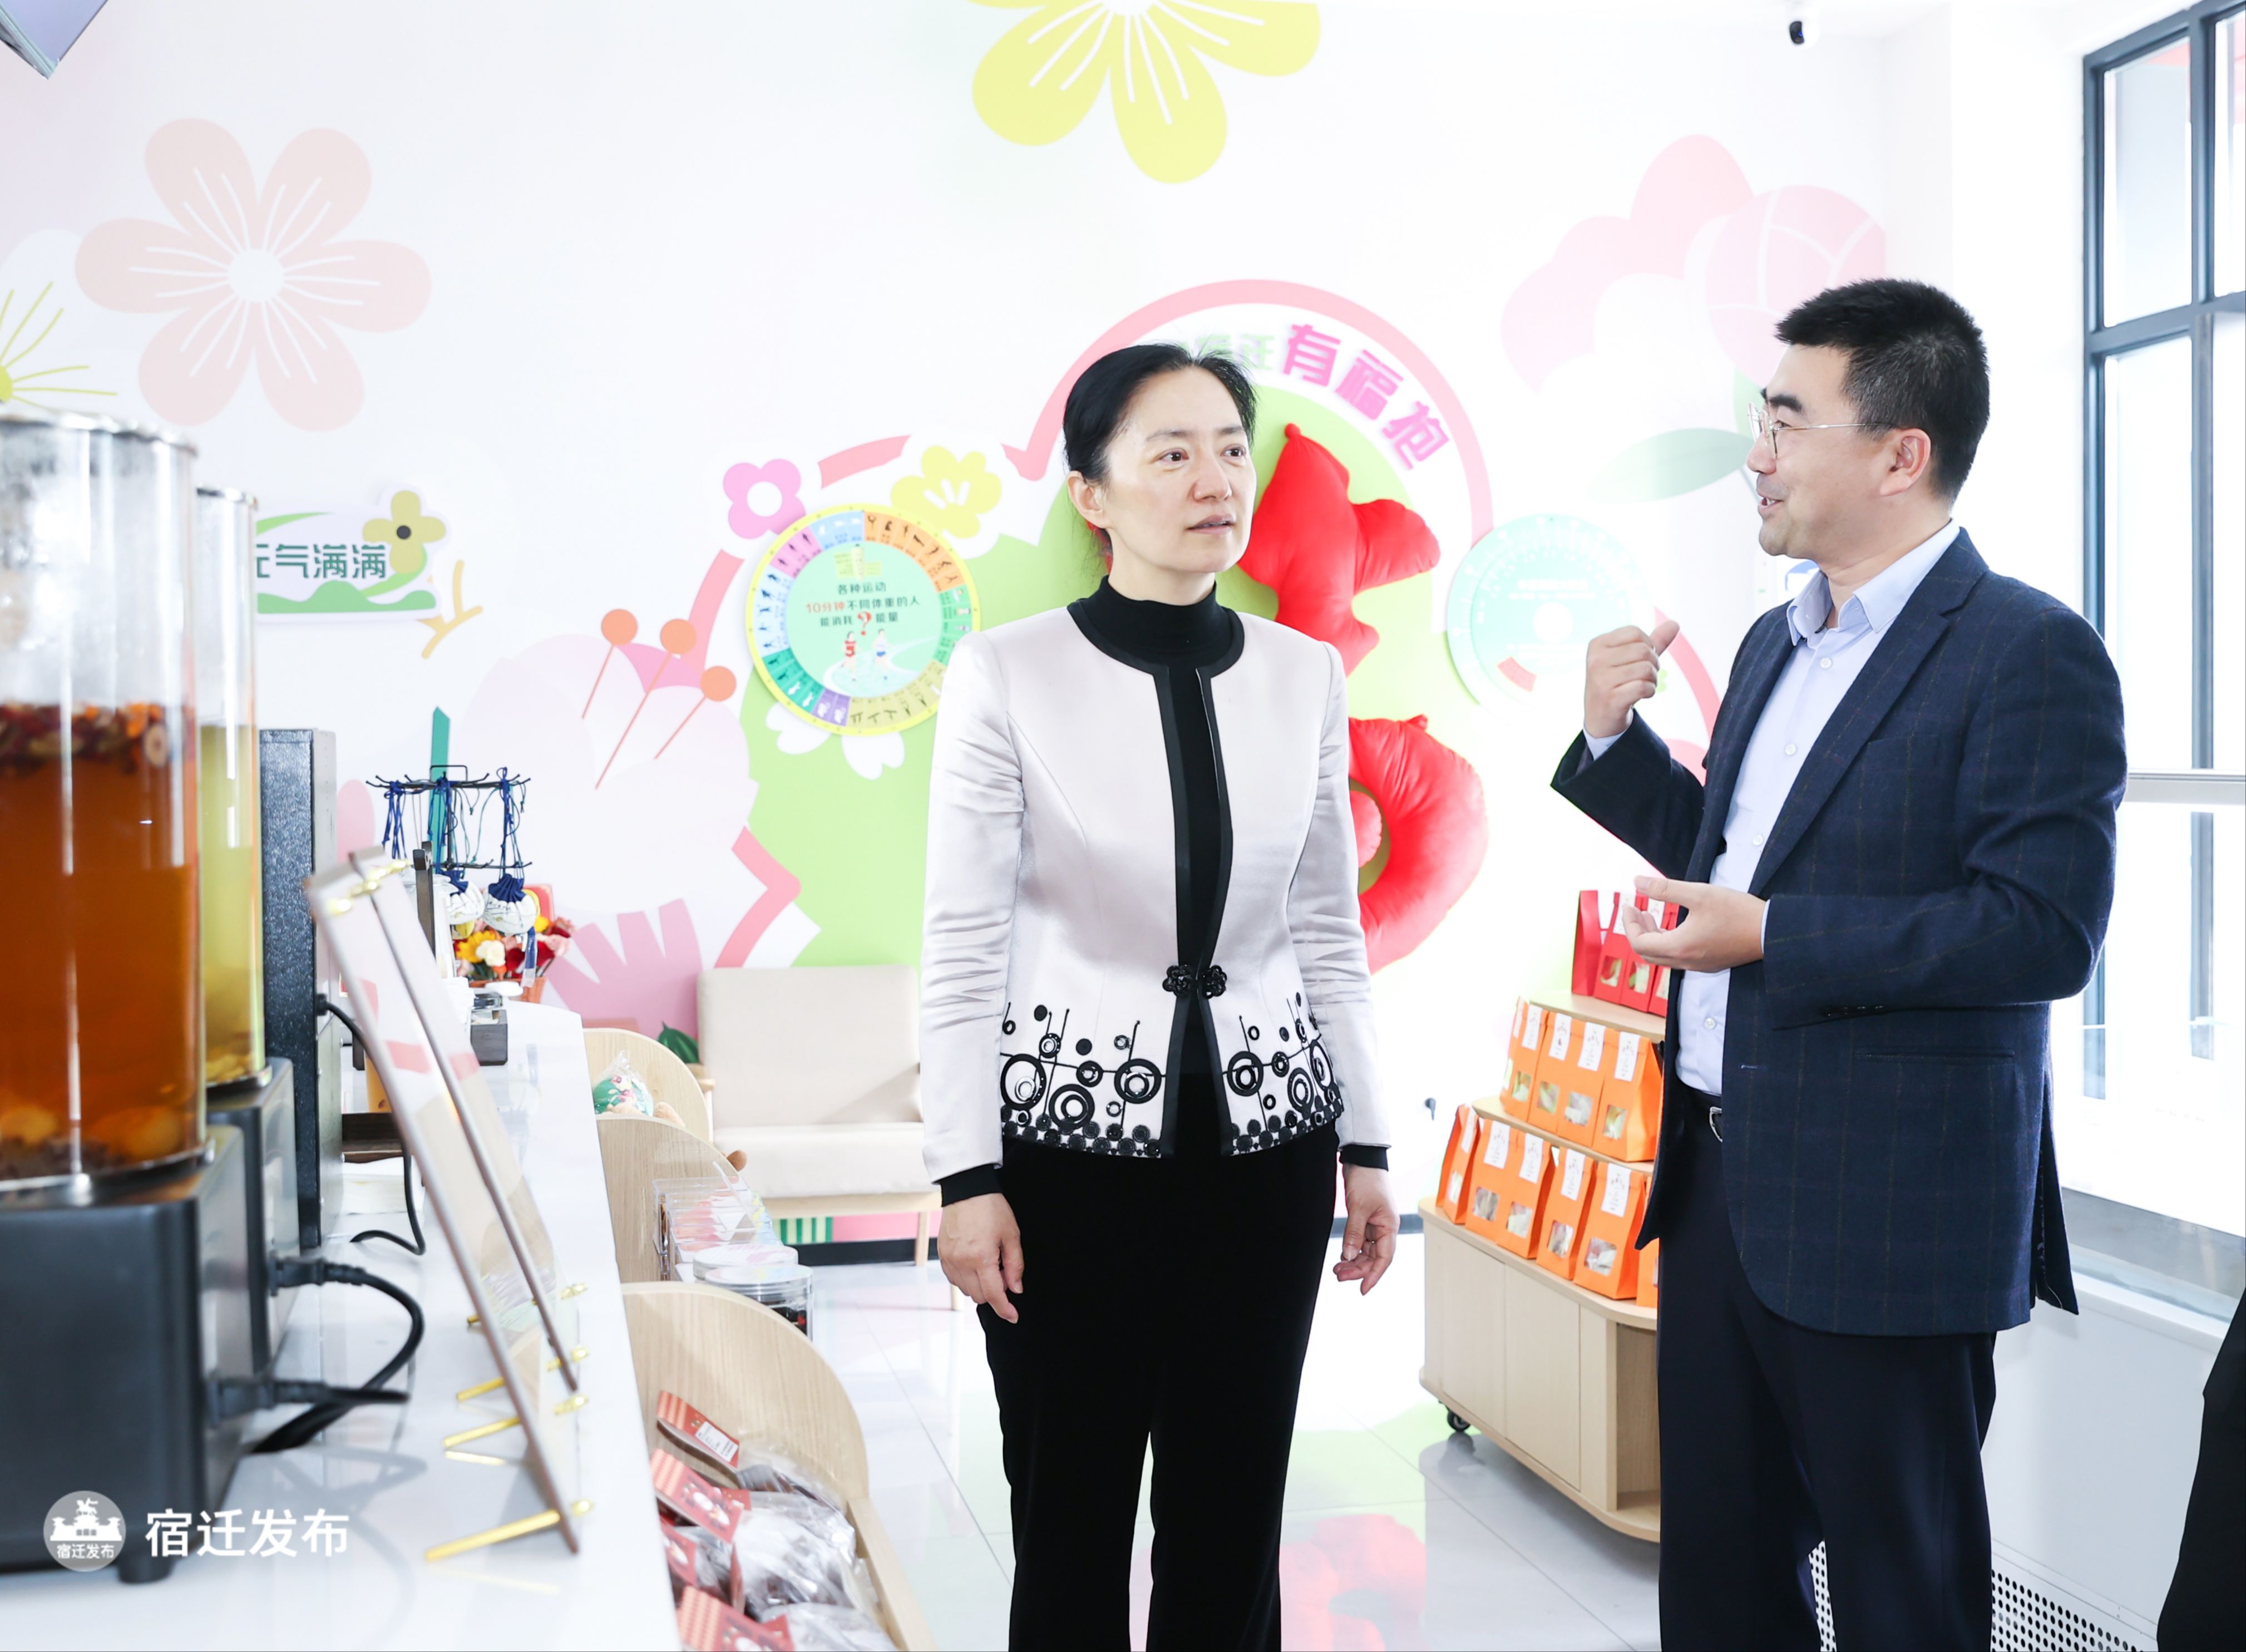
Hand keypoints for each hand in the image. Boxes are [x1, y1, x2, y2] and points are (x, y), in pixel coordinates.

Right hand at [938, 1193, 1024, 1321]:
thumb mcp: (1012, 1235)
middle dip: (994, 1293)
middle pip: (979, 1296)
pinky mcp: (942, 1255)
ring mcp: (949, 1259)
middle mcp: (962, 1262)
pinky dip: (966, 1279)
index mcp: (981, 1257)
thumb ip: (1015, 1265)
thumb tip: (1016, 1288)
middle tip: (1002, 1273)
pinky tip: (974, 1264)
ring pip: (966, 1290)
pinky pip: (954, 1279)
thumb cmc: (992, 1209)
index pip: (994, 1295)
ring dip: (979, 1286)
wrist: (967, 1190)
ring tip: (988, 1264)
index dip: (1005, 1309)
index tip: (1013, 1317)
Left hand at [1333, 1165, 1397, 1294]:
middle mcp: (1384, 1229)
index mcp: (1389, 1227)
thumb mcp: (1359, 1208)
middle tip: (1339, 1275)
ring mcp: (1374, 1225)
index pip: (1384, 1258)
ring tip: (1337, 1269)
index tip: (1362, 1289)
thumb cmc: (1367, 1180)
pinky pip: (1360, 1242)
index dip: (1374, 1275)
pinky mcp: (1365, 1221)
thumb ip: (1354, 1233)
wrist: (1362, 1160)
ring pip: (1366, 1252)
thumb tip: (1348, 1256)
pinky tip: (1341, 1256)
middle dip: (1358, 1269)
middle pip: (1374, 1258)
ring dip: (1353, 1261)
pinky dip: (1351, 1250)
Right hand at [1583, 619, 1680, 739]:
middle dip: (1653, 663)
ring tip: (1644, 685)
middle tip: (1647, 675)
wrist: (1600, 718)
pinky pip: (1643, 687)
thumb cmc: (1618, 683)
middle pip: (1643, 650)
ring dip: (1653, 679)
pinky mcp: (1610, 698)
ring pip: (1646, 669)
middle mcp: (1596, 660)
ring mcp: (1601, 679)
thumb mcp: (1631, 660)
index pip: (1635, 632)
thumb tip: (1675, 623)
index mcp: (1598, 644)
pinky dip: (1650, 691)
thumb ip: (1653, 642)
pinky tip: (1643, 695)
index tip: (1641, 659)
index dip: (1648, 645)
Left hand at [1620, 875, 1764, 971]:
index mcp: (1680, 947)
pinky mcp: (1710, 963)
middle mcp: (1686, 962)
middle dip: (1637, 931)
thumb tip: (1637, 881)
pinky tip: (1676, 926)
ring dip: (1653, 938)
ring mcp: (1699, 966)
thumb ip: (1665, 889)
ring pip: (1663, 957)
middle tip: (1637, 910)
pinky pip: (1679, 958)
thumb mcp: (1700, 893)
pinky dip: (1669, 943)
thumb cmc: (1738, 912)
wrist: (1771, 932)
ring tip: (1652, 916)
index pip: (1639, 942)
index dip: (1629, 923)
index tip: (1628, 904)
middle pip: (1648, 953)